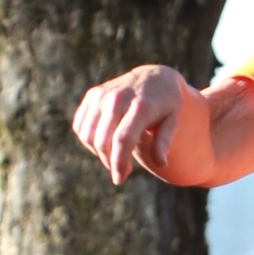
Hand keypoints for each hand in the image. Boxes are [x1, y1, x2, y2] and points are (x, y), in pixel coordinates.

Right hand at [72, 61, 195, 183]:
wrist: (155, 75)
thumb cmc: (166, 103)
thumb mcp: (173, 120)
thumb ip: (164, 141)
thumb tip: (161, 163)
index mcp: (140, 105)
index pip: (123, 139)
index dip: (118, 163)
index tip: (120, 179)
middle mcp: (118, 98)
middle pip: (103, 140)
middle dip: (110, 162)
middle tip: (122, 172)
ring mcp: (103, 94)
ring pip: (88, 134)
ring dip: (98, 153)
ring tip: (115, 156)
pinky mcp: (93, 94)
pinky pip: (80, 125)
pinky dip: (88, 139)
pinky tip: (104, 142)